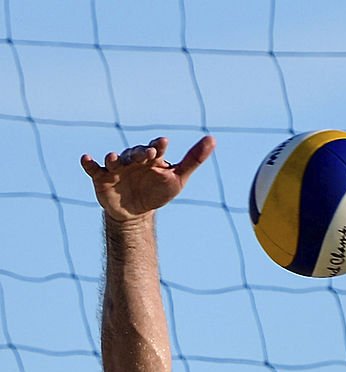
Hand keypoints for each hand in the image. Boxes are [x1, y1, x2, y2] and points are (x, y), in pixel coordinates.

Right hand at [80, 136, 215, 221]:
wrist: (136, 212)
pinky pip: (94, 168)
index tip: (163, 144)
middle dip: (140, 153)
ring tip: (114, 158)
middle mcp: (133, 159)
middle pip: (135, 153)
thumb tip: (213, 139)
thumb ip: (194, 159)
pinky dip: (89, 163)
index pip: (156, 148)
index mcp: (151, 157)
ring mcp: (117, 167)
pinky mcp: (101, 177)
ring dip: (115, 158)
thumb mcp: (178, 178)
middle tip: (147, 155)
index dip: (158, 146)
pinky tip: (85, 158)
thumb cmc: (158, 192)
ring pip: (115, 159)